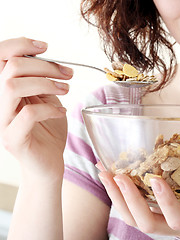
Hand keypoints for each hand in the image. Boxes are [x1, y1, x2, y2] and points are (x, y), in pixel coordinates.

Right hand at [0, 37, 72, 181]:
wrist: (49, 161)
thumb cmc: (48, 129)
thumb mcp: (46, 98)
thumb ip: (40, 79)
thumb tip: (45, 57)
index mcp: (4, 89)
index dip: (20, 45)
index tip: (45, 47)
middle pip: (10, 68)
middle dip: (45, 66)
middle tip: (67, 74)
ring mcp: (1, 121)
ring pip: (12, 87)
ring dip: (46, 83)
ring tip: (65, 90)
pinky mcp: (12, 138)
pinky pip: (28, 114)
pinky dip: (50, 108)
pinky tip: (61, 111)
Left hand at [97, 161, 179, 238]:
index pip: (178, 220)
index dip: (165, 203)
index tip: (155, 178)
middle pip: (147, 224)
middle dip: (129, 201)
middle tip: (117, 174)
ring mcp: (167, 218)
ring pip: (135, 218)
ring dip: (117, 197)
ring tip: (104, 171)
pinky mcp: (159, 209)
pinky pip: (135, 207)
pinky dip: (119, 192)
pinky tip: (110, 172)